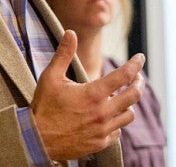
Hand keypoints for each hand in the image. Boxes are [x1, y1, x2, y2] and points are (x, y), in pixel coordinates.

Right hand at [31, 30, 144, 160]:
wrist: (36, 140)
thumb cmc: (43, 107)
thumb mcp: (51, 77)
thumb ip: (64, 54)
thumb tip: (71, 32)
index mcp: (93, 94)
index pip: (124, 75)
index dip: (136, 64)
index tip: (140, 58)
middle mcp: (102, 112)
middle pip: (134, 95)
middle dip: (139, 83)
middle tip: (138, 77)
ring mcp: (102, 130)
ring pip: (129, 115)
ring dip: (128, 104)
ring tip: (121, 97)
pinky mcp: (99, 143)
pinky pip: (118, 131)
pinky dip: (117, 122)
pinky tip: (109, 116)